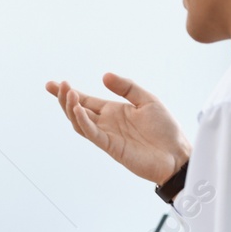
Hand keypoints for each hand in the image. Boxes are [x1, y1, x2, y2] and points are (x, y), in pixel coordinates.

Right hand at [46, 73, 191, 185]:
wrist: (176, 155)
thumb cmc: (165, 130)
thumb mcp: (148, 100)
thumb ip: (127, 87)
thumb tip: (104, 76)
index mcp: (113, 111)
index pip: (86, 100)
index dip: (70, 92)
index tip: (53, 83)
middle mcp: (106, 123)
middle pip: (77, 110)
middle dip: (64, 97)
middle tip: (54, 85)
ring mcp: (107, 135)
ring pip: (79, 121)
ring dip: (71, 107)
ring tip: (67, 93)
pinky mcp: (110, 146)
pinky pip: (92, 133)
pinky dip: (82, 121)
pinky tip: (78, 109)